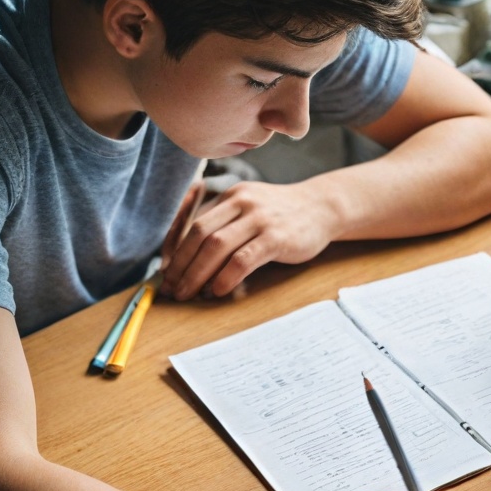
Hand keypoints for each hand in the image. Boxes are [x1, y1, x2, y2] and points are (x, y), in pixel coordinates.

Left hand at [161, 180, 339, 300]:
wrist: (324, 207)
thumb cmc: (283, 216)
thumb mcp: (251, 208)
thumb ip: (226, 224)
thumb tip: (192, 260)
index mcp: (231, 196)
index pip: (194, 225)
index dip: (176, 253)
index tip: (167, 276)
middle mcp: (242, 203)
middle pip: (200, 235)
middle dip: (181, 266)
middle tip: (172, 289)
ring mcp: (260, 219)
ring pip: (217, 247)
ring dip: (197, 274)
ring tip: (188, 294)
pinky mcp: (276, 238)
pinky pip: (242, 259)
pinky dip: (225, 277)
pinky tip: (218, 291)